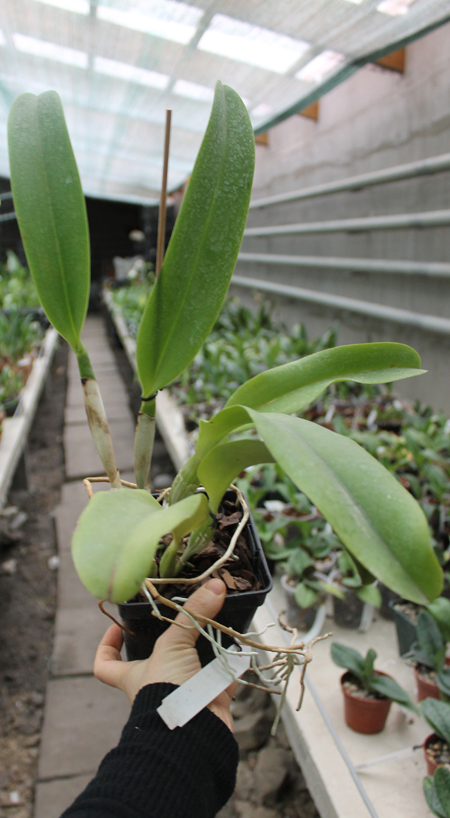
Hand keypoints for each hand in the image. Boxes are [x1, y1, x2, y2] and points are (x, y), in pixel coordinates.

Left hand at [94, 578, 236, 730]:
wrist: (193, 732)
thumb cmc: (166, 689)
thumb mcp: (173, 644)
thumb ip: (193, 614)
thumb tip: (215, 585)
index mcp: (134, 675)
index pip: (106, 664)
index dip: (107, 646)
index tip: (116, 626)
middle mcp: (155, 685)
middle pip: (154, 663)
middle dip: (170, 644)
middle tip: (183, 621)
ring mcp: (181, 695)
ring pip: (189, 669)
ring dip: (203, 652)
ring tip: (215, 626)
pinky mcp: (208, 702)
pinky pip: (220, 680)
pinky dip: (228, 668)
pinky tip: (236, 651)